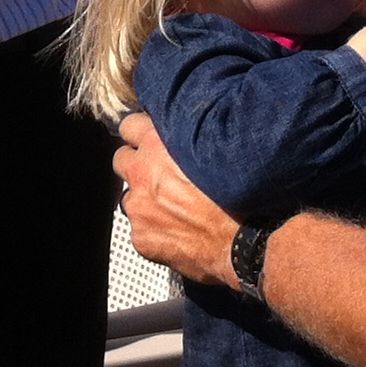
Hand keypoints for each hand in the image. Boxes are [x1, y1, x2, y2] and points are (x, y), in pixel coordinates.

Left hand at [116, 114, 242, 289]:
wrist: (244, 241)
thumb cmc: (236, 194)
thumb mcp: (214, 148)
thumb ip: (188, 139)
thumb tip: (182, 137)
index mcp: (157, 143)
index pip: (129, 125)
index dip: (140, 132)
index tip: (148, 139)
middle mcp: (142, 172)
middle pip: (121, 159)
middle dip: (136, 165)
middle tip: (158, 174)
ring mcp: (138, 206)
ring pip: (130, 196)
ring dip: (145, 198)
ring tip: (173, 207)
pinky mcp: (140, 236)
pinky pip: (140, 227)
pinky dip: (154, 228)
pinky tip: (177, 230)